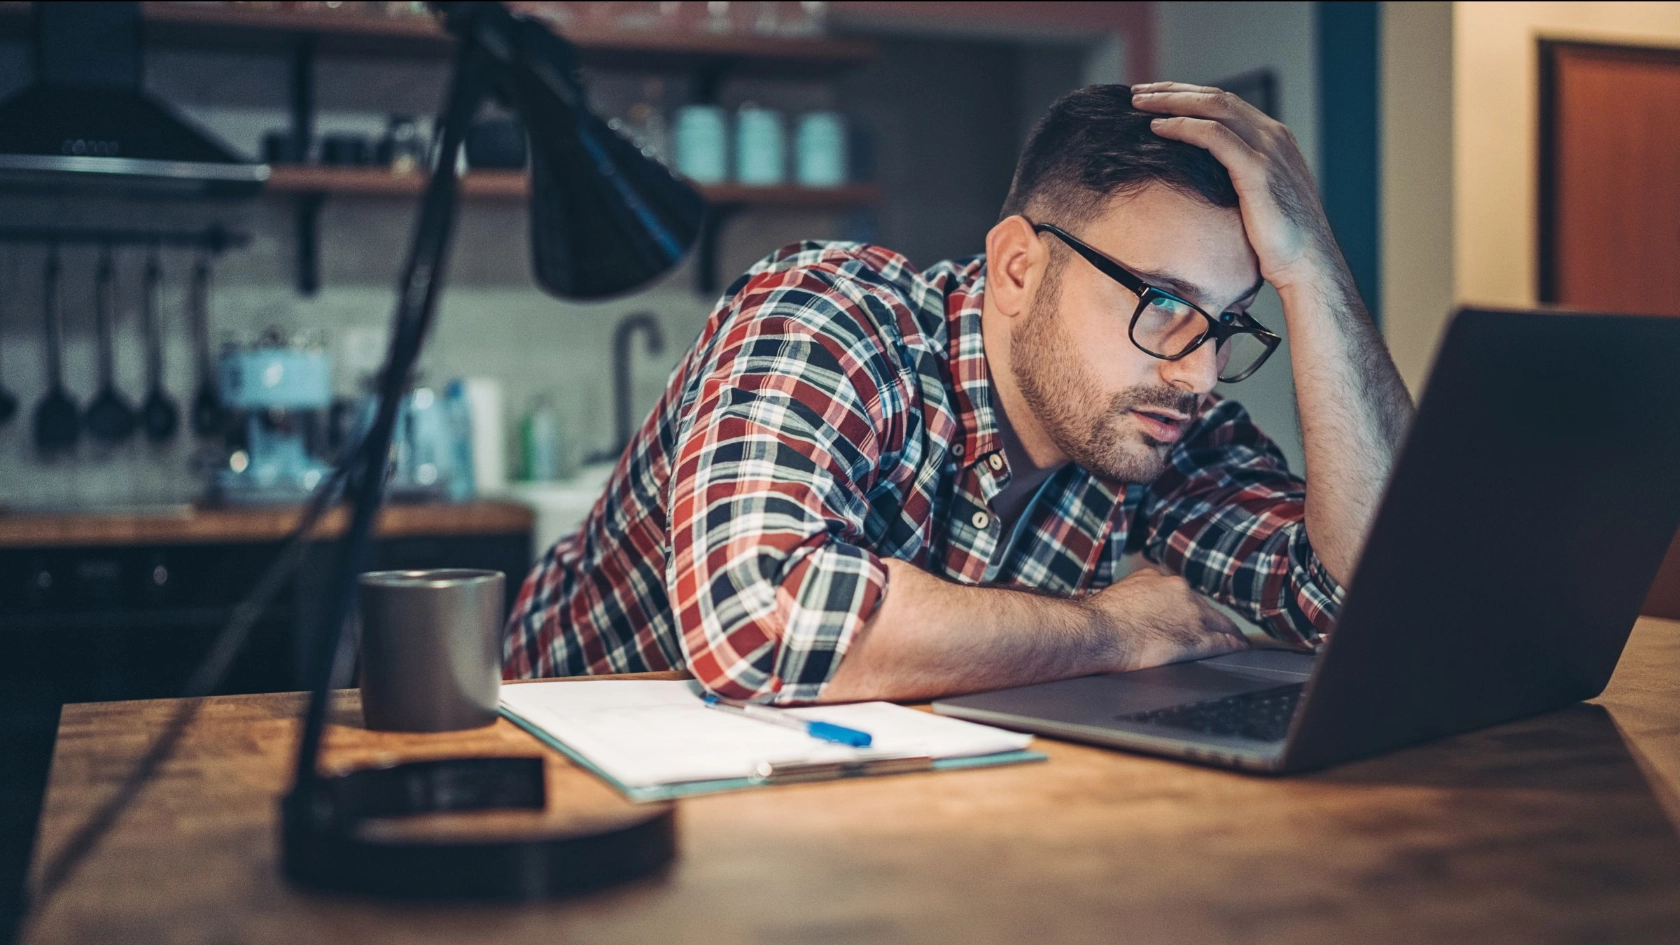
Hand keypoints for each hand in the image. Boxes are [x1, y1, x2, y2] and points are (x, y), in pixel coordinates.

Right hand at [1083, 566, 1248, 671]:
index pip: (1183, 595)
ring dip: (1228, 633)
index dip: (1191, 609)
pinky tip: (1240, 651)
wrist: (1096, 632)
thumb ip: (1136, 600)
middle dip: (1213, 621)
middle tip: (1223, 632)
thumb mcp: (1118, 597)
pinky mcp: (1198, 639)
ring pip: (1221, 623)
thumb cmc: (1098, 621)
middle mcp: (1179, 591)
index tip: (1195, 618)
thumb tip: (1136, 612)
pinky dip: (1235, 646)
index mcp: (1157, 580)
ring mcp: (1191, 615)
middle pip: (1206, 608)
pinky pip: (1225, 642)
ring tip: (1237, 642)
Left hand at [1129, 81, 1342, 294]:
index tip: (1155, 98)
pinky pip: (1214, 136)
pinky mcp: (1258, 169)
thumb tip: (1204, 181)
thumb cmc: (1280, 241)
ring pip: (1213, 107)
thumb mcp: (1259, 199)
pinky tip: (1157, 128)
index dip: (1187, 96)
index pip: (1225, 104)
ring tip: (1138, 102)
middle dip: (1173, 91)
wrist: (1308, 263)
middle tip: (1138, 92)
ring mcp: (1268, 149)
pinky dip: (1183, 127)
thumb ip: (1238, 179)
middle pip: (1216, 97)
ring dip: (1171, 102)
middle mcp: (1273, 135)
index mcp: (1274, 139)